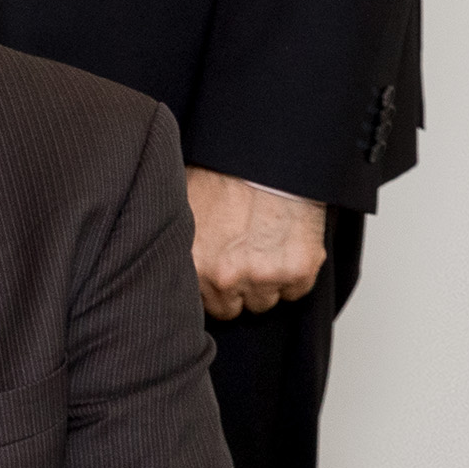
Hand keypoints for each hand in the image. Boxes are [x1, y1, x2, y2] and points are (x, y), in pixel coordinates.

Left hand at [188, 168, 327, 319]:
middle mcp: (225, 278)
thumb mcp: (183, 211)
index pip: (198, 304)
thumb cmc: (223, 176)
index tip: (216, 275)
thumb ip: (182, 246)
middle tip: (243, 260)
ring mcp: (264, 277)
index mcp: (193, 265)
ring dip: (266, 284)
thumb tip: (170, 262)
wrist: (266, 159)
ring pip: (265, 303)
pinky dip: (294, 276)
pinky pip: (297, 292)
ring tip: (264, 250)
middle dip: (237, 290)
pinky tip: (285, 248)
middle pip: (233, 308)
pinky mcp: (298, 271)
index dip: (209, 288)